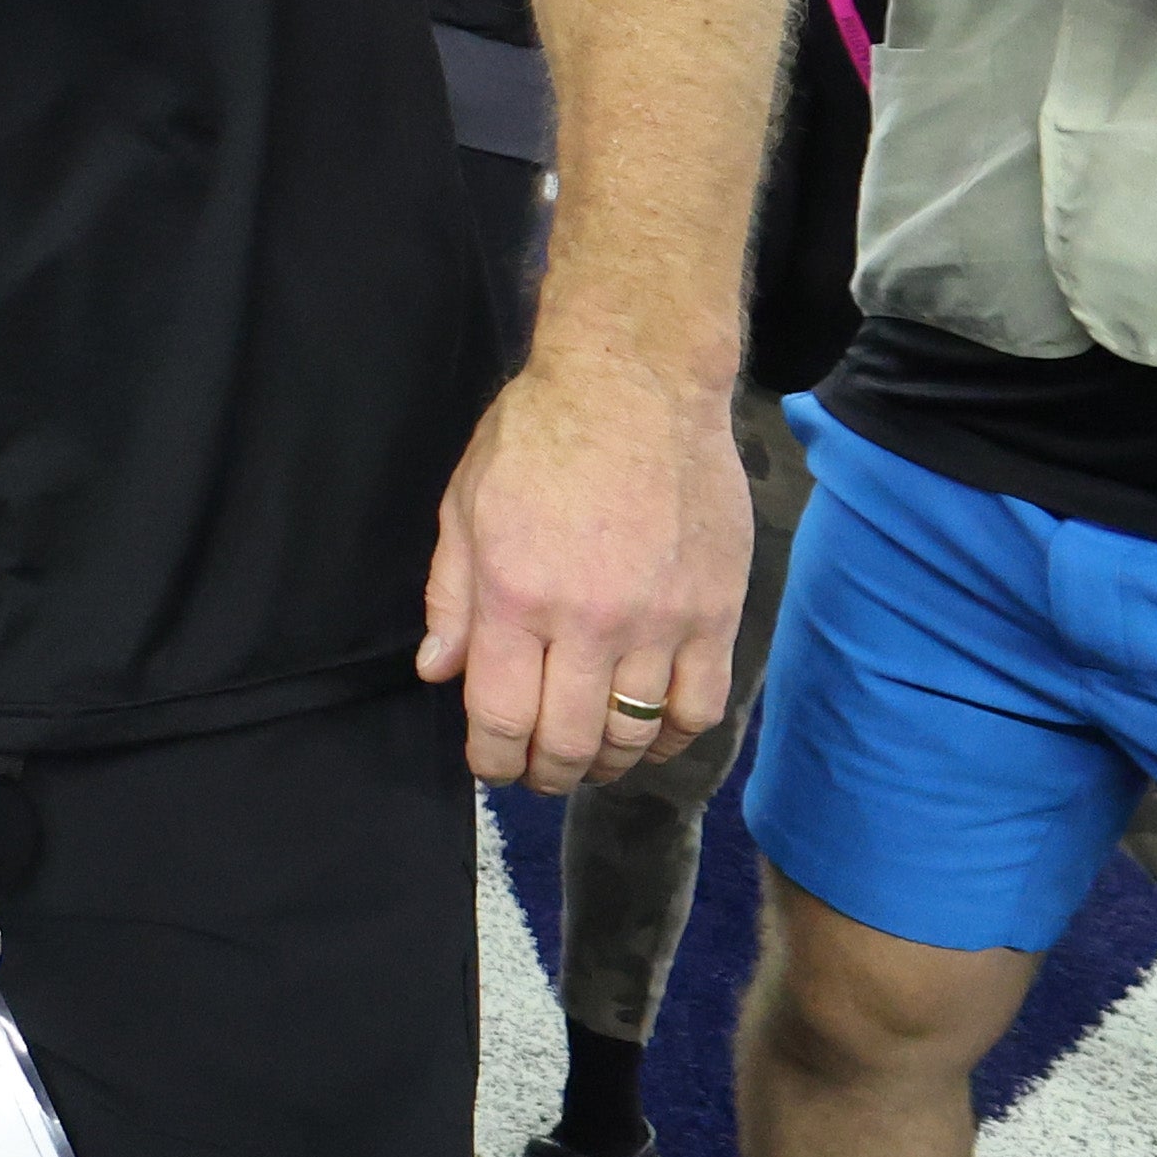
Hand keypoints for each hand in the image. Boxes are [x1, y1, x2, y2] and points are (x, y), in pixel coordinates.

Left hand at [418, 339, 752, 792]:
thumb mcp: (464, 507)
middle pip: (571, 742)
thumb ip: (452, 597)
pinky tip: (652, 732)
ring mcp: (662, 620)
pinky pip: (701, 706)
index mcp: (517, 596)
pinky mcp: (718, 611)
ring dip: (610, 762)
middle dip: (547, 772)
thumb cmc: (538, 436)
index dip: (494, 760)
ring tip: (592, 755)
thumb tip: (438, 671)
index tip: (492, 764)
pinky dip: (674, 735)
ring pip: (638, 735)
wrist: (635, 384)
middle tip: (539, 770)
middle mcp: (591, 621)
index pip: (502, 718)